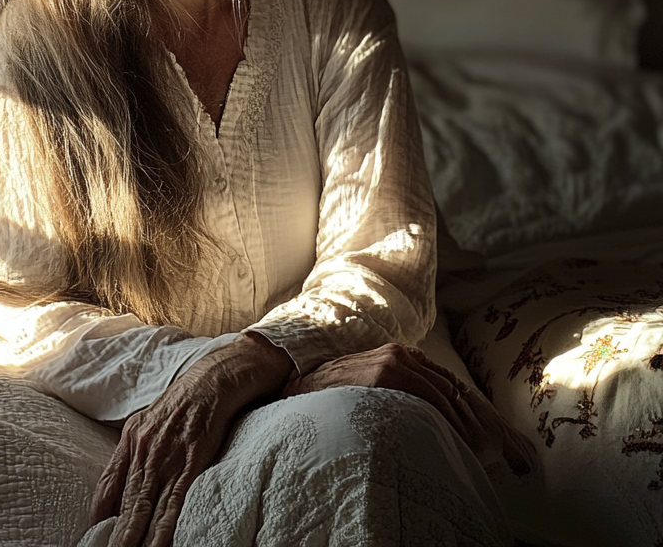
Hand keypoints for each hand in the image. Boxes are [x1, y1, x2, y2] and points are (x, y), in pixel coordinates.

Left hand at [89, 332, 292, 546]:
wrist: (213, 379)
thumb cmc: (182, 402)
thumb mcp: (146, 422)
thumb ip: (129, 455)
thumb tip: (113, 490)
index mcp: (132, 439)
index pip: (109, 486)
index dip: (100, 515)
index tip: (92, 536)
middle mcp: (145, 449)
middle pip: (127, 504)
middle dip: (118, 535)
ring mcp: (168, 457)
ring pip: (147, 507)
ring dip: (136, 537)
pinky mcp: (192, 462)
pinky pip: (175, 502)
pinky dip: (165, 528)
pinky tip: (158, 545)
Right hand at [283, 342, 535, 476]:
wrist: (292, 389)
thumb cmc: (333, 401)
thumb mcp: (373, 394)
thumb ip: (403, 401)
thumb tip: (442, 434)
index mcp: (404, 359)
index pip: (457, 390)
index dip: (488, 420)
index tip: (516, 451)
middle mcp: (402, 356)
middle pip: (462, 393)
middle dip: (495, 429)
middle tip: (524, 461)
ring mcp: (394, 363)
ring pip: (450, 398)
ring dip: (477, 430)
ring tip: (497, 459)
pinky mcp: (385, 374)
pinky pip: (430, 400)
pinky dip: (452, 422)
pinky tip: (466, 443)